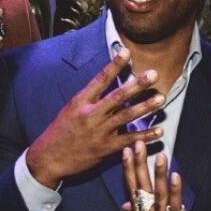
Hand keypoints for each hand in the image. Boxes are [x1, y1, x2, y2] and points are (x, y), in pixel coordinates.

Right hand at [26, 51, 165, 187]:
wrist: (49, 157)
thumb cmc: (61, 131)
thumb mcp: (71, 108)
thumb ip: (90, 97)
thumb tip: (109, 83)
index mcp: (81, 101)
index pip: (100, 79)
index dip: (114, 65)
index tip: (127, 52)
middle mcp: (91, 114)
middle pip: (118, 96)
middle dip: (137, 85)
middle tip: (153, 74)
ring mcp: (99, 131)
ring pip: (126, 116)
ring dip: (145, 107)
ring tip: (161, 98)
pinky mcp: (105, 148)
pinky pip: (129, 140)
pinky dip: (145, 136)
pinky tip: (159, 131)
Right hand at [121, 142, 206, 210]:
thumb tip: (126, 202)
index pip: (131, 188)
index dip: (128, 169)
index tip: (126, 151)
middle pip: (140, 187)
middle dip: (138, 165)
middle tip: (136, 145)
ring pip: (157, 194)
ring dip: (158, 174)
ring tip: (160, 155)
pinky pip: (174, 207)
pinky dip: (174, 191)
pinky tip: (176, 176)